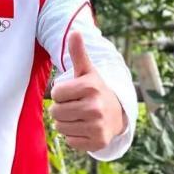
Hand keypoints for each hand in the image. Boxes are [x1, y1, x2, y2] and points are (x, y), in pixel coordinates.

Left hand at [50, 31, 124, 151]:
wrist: (118, 114)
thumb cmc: (95, 90)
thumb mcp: (87, 71)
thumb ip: (78, 53)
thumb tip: (74, 31)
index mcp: (90, 86)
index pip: (56, 93)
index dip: (61, 93)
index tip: (73, 92)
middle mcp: (95, 107)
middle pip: (56, 111)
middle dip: (62, 109)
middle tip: (76, 105)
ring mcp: (97, 126)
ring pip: (60, 127)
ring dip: (66, 123)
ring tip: (80, 116)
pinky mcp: (98, 142)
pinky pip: (70, 141)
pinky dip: (73, 136)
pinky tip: (85, 128)